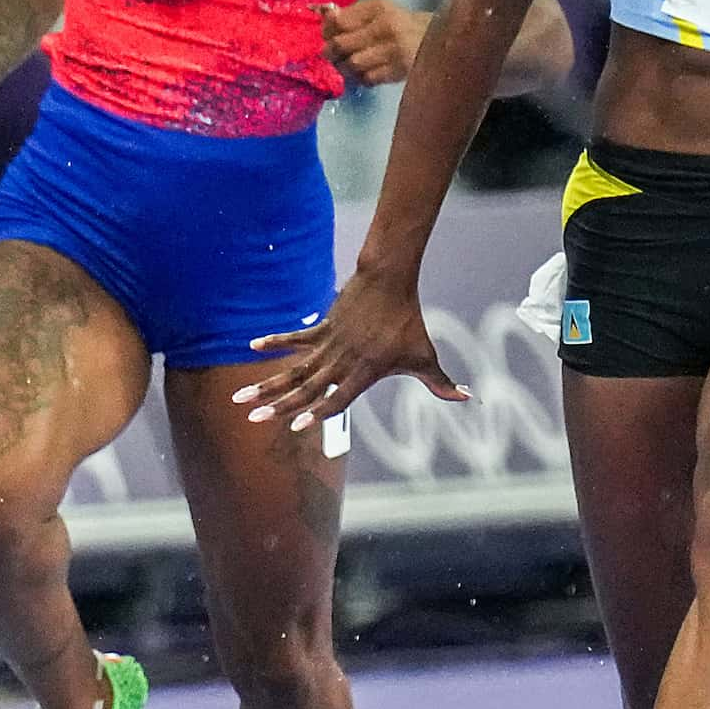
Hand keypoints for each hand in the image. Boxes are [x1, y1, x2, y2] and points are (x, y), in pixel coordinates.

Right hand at [230, 267, 470, 428]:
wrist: (390, 280)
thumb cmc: (409, 322)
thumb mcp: (425, 357)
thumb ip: (441, 383)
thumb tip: (468, 398)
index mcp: (363, 372)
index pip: (336, 399)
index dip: (317, 414)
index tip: (296, 428)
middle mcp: (341, 361)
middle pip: (305, 388)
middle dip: (278, 405)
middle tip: (252, 418)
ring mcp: (328, 344)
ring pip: (293, 369)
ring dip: (267, 384)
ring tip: (241, 396)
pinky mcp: (322, 328)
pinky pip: (295, 339)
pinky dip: (275, 341)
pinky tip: (252, 346)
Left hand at [315, 0, 429, 86]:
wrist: (442, 40)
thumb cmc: (405, 24)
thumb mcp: (381, 10)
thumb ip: (353, 14)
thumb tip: (324, 17)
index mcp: (380, 7)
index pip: (339, 21)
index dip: (326, 30)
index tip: (327, 34)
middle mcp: (386, 27)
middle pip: (342, 44)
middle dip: (331, 51)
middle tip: (330, 54)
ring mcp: (393, 51)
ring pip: (353, 64)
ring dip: (345, 67)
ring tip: (347, 64)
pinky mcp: (399, 71)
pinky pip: (368, 78)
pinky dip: (361, 77)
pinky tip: (365, 72)